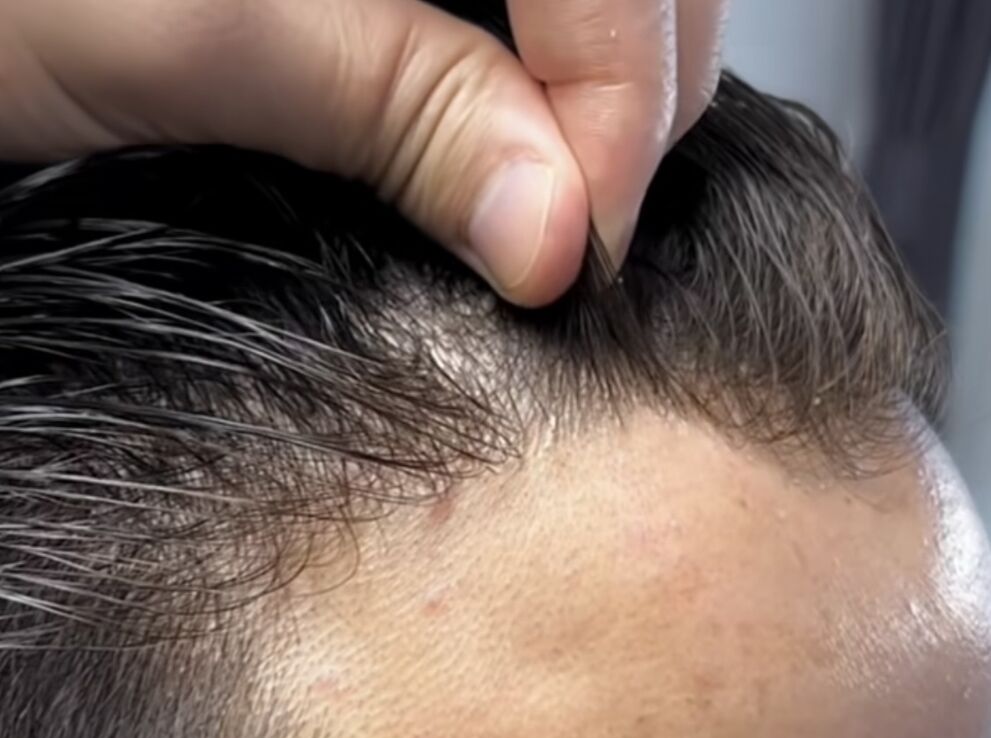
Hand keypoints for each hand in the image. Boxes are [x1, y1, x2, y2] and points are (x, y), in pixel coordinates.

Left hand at [0, 0, 727, 305]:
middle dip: (626, 102)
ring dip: (589, 97)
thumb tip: (554, 224)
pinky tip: (489, 138)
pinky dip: (533, 84)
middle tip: (569, 236)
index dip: (623, 100)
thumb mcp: (200, 36)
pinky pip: (516, 20)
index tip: (590, 244)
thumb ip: (398, 102)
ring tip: (536, 195)